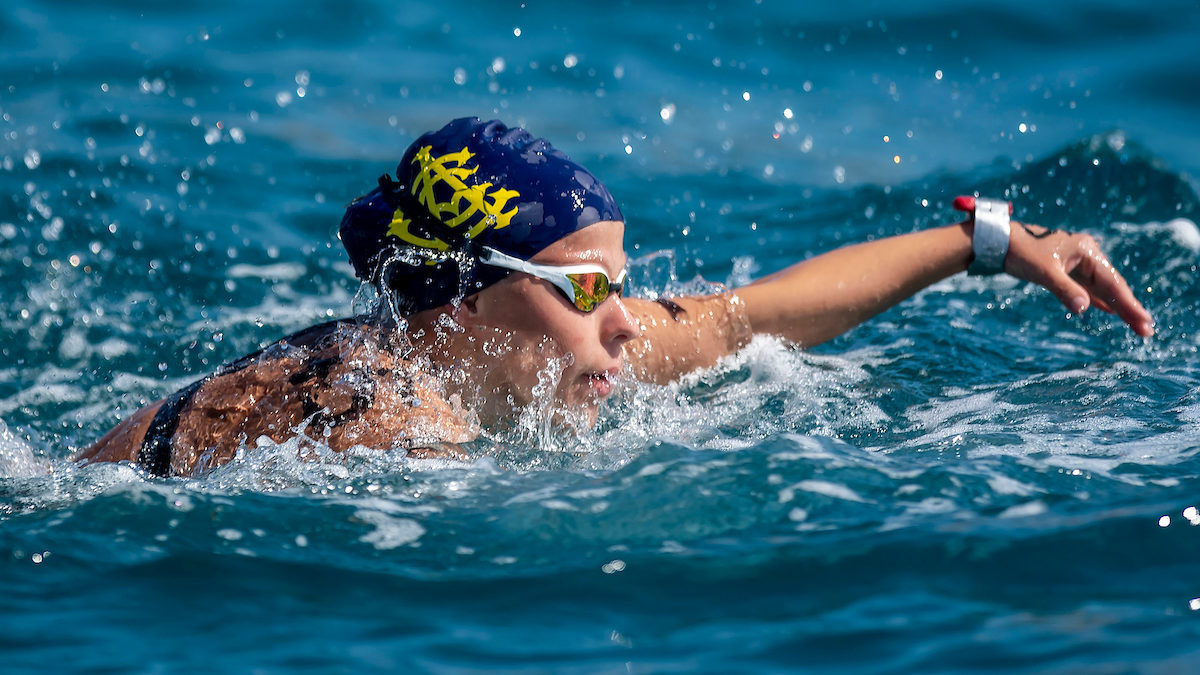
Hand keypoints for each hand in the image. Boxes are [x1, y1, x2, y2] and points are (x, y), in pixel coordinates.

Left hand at [1002, 222, 1154, 336]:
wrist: (999, 242)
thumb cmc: (1021, 253)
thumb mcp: (1043, 273)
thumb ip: (1065, 290)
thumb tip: (1084, 308)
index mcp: (1087, 251)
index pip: (1112, 283)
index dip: (1129, 304)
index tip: (1144, 322)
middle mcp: (1087, 255)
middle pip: (1112, 285)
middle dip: (1128, 308)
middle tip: (1146, 330)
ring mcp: (1078, 262)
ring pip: (1102, 288)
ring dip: (1117, 306)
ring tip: (1136, 325)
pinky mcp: (1067, 269)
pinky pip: (1089, 287)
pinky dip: (1100, 299)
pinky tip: (1110, 311)